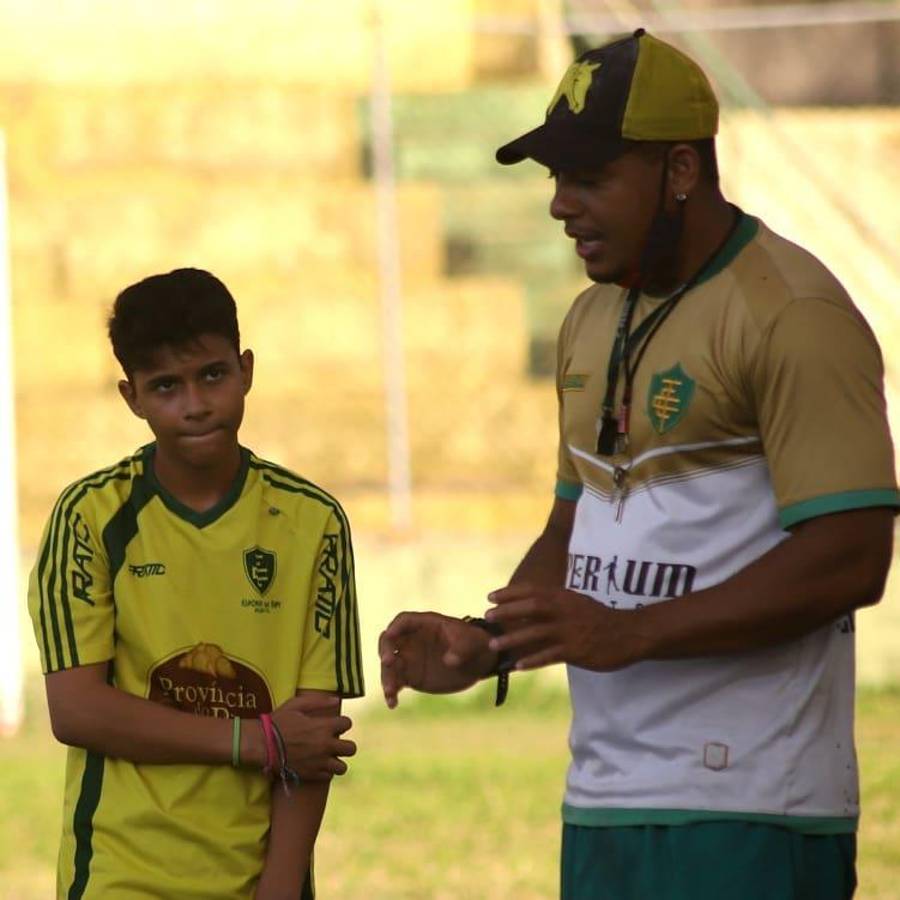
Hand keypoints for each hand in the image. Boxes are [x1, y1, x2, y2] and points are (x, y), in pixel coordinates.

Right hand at [266, 694, 355, 780]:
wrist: (262, 745)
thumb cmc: (278, 722)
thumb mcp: (297, 705)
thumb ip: (318, 701)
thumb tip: (336, 699)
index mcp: (324, 727)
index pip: (347, 724)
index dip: (342, 723)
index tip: (334, 725)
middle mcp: (325, 745)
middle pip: (351, 748)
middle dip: (345, 744)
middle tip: (334, 742)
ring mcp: (319, 762)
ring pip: (342, 767)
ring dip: (337, 761)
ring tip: (328, 756)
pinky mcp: (311, 775)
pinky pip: (328, 776)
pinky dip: (326, 771)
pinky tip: (318, 764)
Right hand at [379, 612, 496, 707]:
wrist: (478, 663)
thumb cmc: (474, 644)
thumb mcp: (471, 642)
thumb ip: (461, 648)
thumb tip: (449, 661)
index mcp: (425, 624)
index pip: (404, 621)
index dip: (395, 627)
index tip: (390, 635)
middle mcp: (412, 640)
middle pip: (389, 641)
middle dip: (385, 650)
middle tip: (388, 663)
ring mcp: (409, 658)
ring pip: (389, 665)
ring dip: (386, 676)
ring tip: (390, 691)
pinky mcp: (410, 677)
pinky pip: (396, 683)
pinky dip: (392, 693)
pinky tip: (393, 704)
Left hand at [486, 582, 644, 671]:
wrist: (629, 633)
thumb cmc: (599, 618)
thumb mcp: (576, 602)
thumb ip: (555, 602)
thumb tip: (530, 602)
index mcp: (564, 596)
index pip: (532, 590)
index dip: (510, 592)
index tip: (490, 596)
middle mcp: (565, 610)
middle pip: (531, 608)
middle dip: (507, 611)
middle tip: (488, 616)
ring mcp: (570, 631)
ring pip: (536, 634)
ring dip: (513, 639)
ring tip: (495, 645)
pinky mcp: (576, 650)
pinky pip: (549, 655)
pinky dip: (532, 660)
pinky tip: (518, 665)